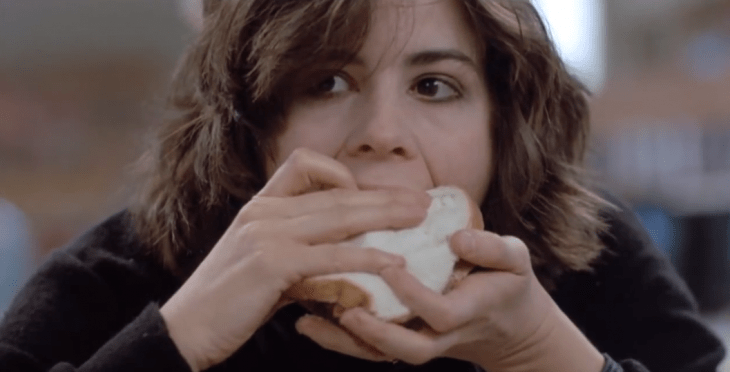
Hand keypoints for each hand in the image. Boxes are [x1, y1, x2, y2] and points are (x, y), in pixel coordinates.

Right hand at [160, 148, 430, 370]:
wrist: (186, 330)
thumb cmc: (227, 302)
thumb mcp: (261, 265)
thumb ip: (298, 253)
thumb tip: (342, 260)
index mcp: (260, 205)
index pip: (304, 164)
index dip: (342, 173)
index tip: (372, 193)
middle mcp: (264, 212)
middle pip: (336, 193)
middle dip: (383, 196)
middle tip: (420, 201)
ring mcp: (267, 234)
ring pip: (339, 216)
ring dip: (385, 216)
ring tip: (418, 219)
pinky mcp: (272, 264)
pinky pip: (331, 256)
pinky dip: (367, 258)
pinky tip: (394, 263)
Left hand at [296, 230, 604, 371]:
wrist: (506, 323)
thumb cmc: (507, 282)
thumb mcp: (513, 259)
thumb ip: (491, 248)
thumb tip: (456, 237)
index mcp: (470, 310)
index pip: (441, 312)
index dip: (416, 294)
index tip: (390, 267)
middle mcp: (443, 334)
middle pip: (408, 347)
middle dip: (374, 333)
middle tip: (343, 310)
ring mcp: (422, 340)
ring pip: (383, 353)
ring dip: (346, 341)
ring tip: (308, 321)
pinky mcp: (404, 337)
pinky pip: (371, 347)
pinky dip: (340, 339)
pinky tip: (308, 322)